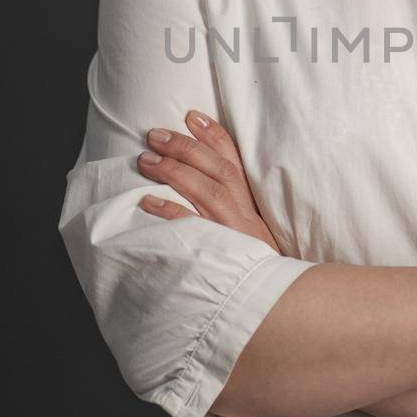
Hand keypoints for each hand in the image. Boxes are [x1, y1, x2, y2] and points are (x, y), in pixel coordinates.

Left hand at [136, 109, 281, 252]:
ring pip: (206, 192)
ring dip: (175, 172)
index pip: (234, 161)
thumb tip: (196, 181)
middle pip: (218, 170)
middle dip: (186, 148)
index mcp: (251, 204)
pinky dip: (171, 211)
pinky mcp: (221, 252)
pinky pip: (193, 228)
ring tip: (146, 160)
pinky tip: (148, 200)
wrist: (271, 301)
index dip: (214, 136)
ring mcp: (233, 232)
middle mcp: (244, 213)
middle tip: (154, 135)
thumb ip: (230, 207)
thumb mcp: (249, 231)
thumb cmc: (253, 265)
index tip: (191, 116)